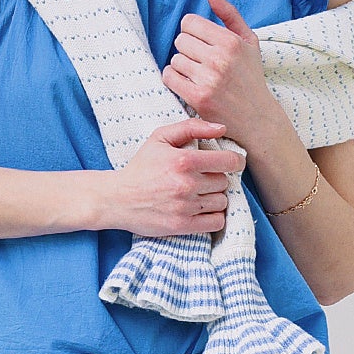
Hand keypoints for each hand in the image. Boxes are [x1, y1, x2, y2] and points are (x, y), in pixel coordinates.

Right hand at [109, 117, 245, 238]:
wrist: (118, 198)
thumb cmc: (141, 167)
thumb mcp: (161, 138)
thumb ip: (192, 127)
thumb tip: (222, 128)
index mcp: (184, 160)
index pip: (228, 162)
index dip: (235, 161)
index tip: (231, 163)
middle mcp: (187, 184)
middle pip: (224, 183)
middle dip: (217, 179)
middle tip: (203, 179)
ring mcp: (185, 207)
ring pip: (222, 202)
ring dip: (215, 198)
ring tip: (200, 194)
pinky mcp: (182, 226)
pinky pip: (216, 222)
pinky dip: (214, 217)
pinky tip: (203, 210)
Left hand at [160, 0, 273, 140]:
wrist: (257, 117)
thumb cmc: (250, 76)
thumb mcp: (248, 41)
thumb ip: (229, 14)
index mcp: (230, 41)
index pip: (189, 23)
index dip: (192, 31)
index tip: (200, 42)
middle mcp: (219, 58)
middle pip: (180, 40)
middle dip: (188, 49)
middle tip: (200, 61)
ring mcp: (208, 79)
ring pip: (175, 59)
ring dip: (182, 66)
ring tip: (197, 74)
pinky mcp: (198, 97)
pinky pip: (169, 77)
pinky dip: (173, 79)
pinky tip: (187, 83)